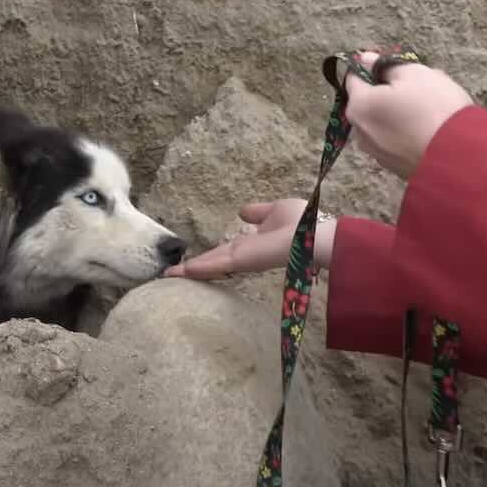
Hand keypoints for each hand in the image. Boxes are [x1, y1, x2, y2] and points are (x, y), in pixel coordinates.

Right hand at [163, 199, 336, 278]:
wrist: (317, 237)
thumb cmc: (303, 224)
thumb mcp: (275, 211)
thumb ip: (258, 213)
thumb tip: (241, 212)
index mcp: (251, 246)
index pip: (224, 254)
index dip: (207, 258)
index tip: (189, 263)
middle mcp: (244, 256)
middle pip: (213, 263)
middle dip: (193, 269)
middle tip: (169, 274)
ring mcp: (242, 259)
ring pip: (211, 265)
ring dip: (190, 271)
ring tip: (169, 276)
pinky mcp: (242, 260)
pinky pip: (215, 264)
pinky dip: (197, 268)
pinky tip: (179, 272)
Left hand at [344, 51, 473, 178]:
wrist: (459, 156)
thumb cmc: (434, 108)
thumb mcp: (415, 74)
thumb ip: (386, 66)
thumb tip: (365, 59)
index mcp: (358, 106)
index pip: (354, 77)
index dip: (371, 67)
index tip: (393, 66)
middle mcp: (359, 132)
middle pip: (368, 102)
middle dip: (388, 92)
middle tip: (419, 88)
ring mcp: (374, 152)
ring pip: (382, 121)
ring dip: (397, 112)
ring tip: (429, 109)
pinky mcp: (392, 166)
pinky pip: (394, 140)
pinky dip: (405, 132)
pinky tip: (429, 129)